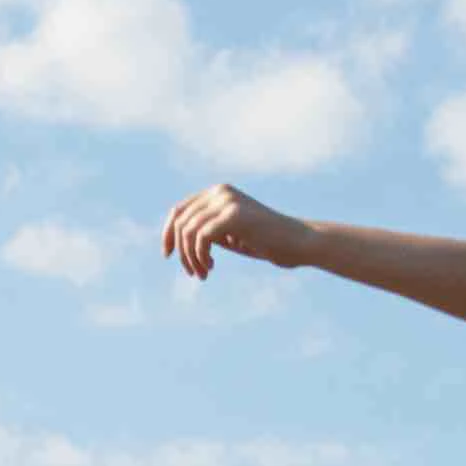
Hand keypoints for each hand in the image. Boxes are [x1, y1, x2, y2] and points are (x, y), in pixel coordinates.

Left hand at [165, 179, 312, 280]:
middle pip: (180, 221)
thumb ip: (207, 232)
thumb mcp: (229, 235)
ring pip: (188, 231)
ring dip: (191, 258)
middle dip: (182, 251)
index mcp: (218, 193)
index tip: (168, 255)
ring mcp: (227, 200)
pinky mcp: (233, 214)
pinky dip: (200, 256)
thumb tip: (178, 239)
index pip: (179, 210)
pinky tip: (211, 267)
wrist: (297, 243)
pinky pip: (201, 237)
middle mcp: (220, 192)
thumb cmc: (266, 242)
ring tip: (203, 273)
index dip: (168, 233)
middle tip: (194, 273)